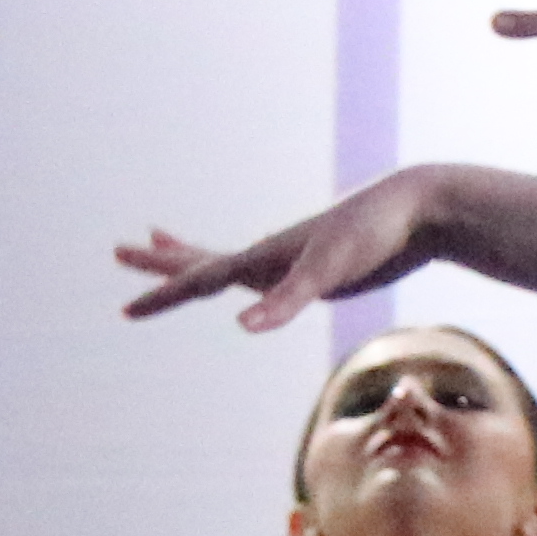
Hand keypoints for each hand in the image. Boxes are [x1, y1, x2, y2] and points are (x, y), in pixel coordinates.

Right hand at [117, 166, 447, 328]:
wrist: (419, 208)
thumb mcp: (328, 271)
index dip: (160, 296)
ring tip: (157, 240)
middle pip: (200, 261)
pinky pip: (261, 275)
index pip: (198, 279)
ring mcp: (289, 261)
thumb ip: (284, 301)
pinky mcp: (313, 269)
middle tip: (117, 251)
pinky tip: (240, 274)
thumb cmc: (375, 234)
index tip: (125, 310)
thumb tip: (241, 327)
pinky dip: (240, 276)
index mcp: (264, 255)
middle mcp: (269, 255)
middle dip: (159, 263)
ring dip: (190, 256)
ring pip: (226, 262)